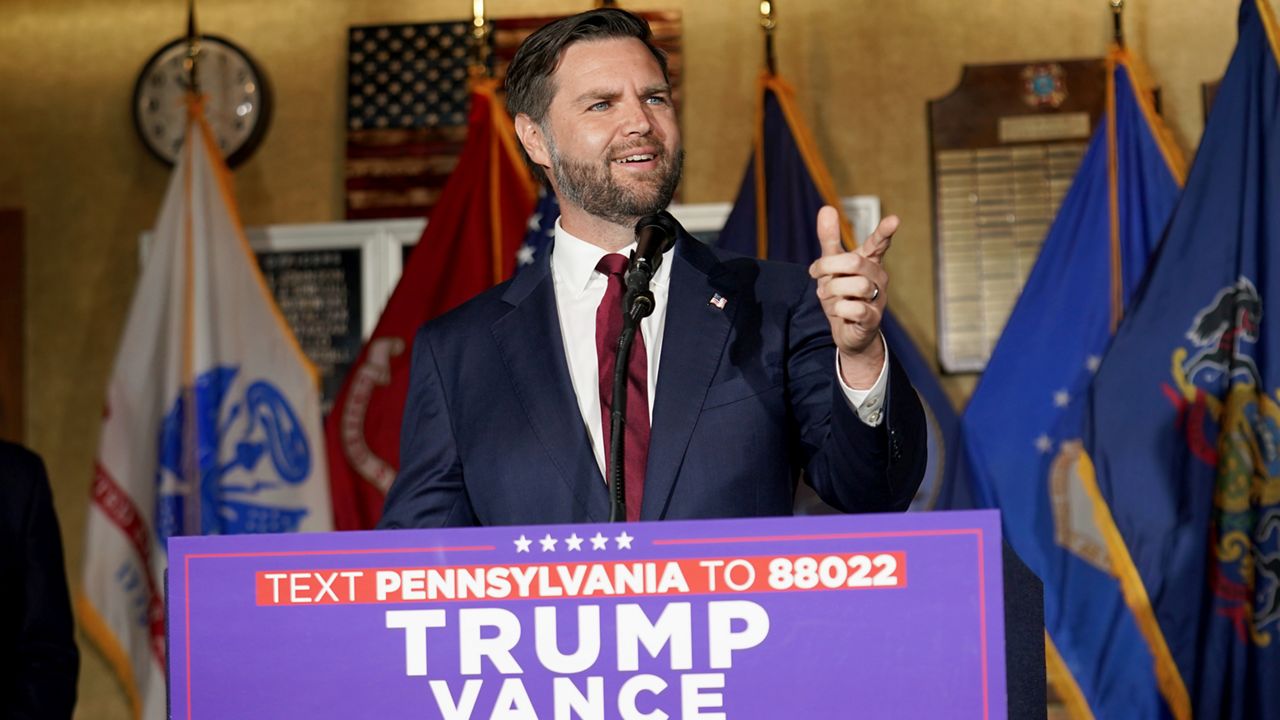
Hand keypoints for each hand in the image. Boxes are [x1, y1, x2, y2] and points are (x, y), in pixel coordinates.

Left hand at [808, 206, 897, 388]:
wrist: (848, 332)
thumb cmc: (842, 295)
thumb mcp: (831, 266)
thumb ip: (829, 239)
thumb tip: (826, 208)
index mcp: (869, 262)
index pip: (879, 244)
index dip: (884, 232)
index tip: (894, 219)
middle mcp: (877, 277)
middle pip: (855, 262)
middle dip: (828, 266)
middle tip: (816, 273)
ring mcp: (877, 298)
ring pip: (857, 285)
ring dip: (833, 289)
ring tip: (826, 294)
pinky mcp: (872, 319)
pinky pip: (856, 309)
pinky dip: (840, 309)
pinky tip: (838, 310)